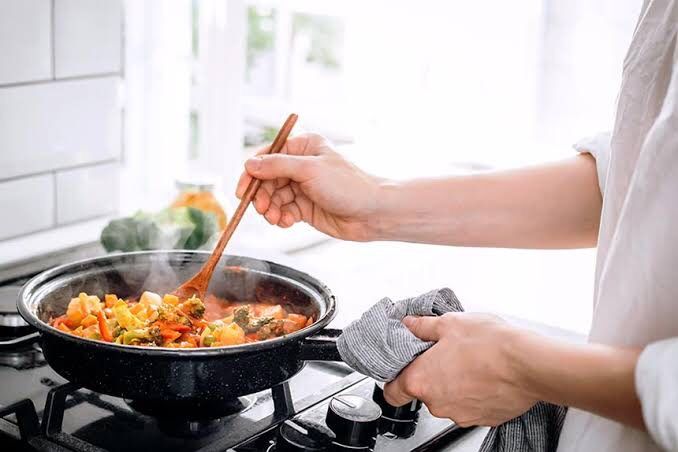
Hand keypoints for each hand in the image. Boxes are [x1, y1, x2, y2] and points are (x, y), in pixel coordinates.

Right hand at [236, 133, 382, 240]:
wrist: (372, 213)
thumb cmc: (348, 186)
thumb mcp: (309, 170)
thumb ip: (277, 166)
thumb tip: (250, 165)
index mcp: (303, 147)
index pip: (267, 156)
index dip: (252, 174)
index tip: (243, 191)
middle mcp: (301, 165)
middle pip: (266, 179)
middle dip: (262, 196)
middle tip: (263, 210)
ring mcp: (303, 186)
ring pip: (273, 197)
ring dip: (270, 209)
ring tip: (276, 219)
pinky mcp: (305, 206)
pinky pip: (283, 211)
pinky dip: (281, 217)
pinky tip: (287, 222)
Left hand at [383, 313, 536, 426]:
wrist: (529, 364)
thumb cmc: (490, 344)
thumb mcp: (449, 323)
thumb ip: (423, 326)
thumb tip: (410, 324)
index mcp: (421, 380)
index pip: (392, 392)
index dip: (394, 378)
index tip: (403, 368)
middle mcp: (437, 403)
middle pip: (423, 391)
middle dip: (431, 373)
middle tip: (446, 353)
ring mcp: (460, 414)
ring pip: (447, 399)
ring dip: (453, 383)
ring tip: (470, 361)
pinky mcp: (482, 419)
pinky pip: (469, 405)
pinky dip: (473, 392)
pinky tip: (484, 374)